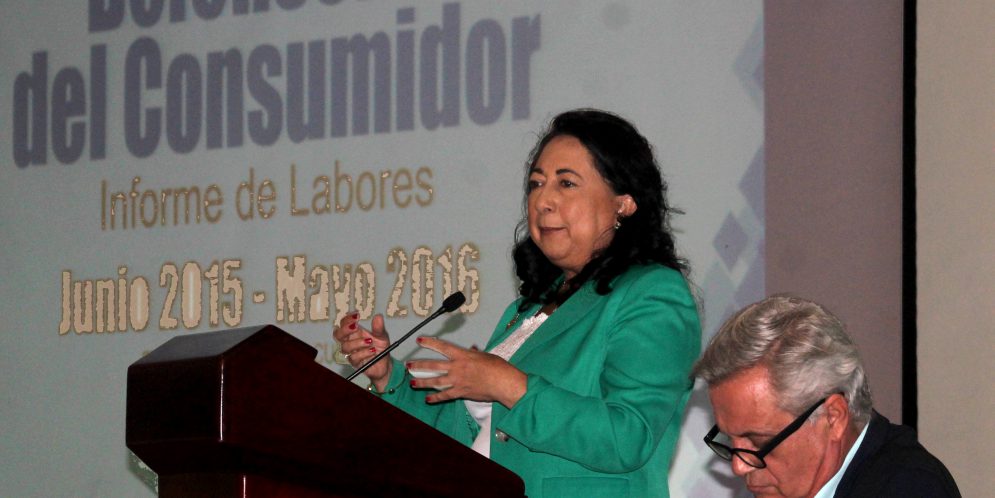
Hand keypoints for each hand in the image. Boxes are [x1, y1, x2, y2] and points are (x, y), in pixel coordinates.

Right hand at [333, 312, 391, 389]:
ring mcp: (351, 352)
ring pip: (345, 347)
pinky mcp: (354, 363)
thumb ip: (379, 328)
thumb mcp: (382, 336)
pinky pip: (354, 358)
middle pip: (337, 335)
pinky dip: (364, 353)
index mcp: (355, 333)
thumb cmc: (380, 348)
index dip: (347, 319)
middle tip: (356, 326)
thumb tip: (378, 316)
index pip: (344, 324)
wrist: (385, 364)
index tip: (357, 315)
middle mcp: (350, 342)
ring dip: (358, 343)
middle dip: (345, 329)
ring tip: (370, 341)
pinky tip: (373, 351)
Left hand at [407, 337, 526, 408]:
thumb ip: (474, 353)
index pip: (442, 347)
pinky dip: (436, 398)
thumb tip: (472, 349)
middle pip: (433, 366)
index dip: (429, 342)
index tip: (420, 340)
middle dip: (419, 365)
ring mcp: (457, 381)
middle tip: (409, 366)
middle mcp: (457, 367)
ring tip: (413, 383)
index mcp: (462, 355)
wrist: (503, 382)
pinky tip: (428, 399)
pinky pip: (445, 396)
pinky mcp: (461, 392)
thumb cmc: (497, 367)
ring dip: (422, 382)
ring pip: (435, 382)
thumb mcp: (484, 355)